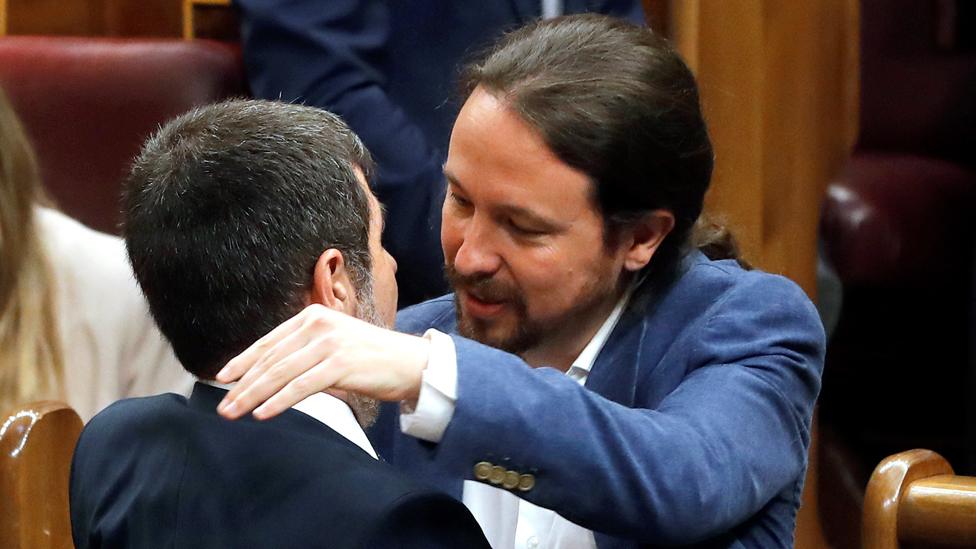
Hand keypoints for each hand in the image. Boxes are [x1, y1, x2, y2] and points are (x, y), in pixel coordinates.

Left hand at [215, 304, 428, 419]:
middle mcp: (318, 324)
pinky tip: (262, 413)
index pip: (269, 341)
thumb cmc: (371, 358)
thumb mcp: (334, 343)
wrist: (409, 363)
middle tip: (223, 406)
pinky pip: (300, 387)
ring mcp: (329, 343)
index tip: (223, 378)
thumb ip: (304, 349)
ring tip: (234, 412)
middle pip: (271, 359)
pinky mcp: (339, 364)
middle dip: (243, 385)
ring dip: (253, 395)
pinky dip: (278, 401)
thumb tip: (268, 371)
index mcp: (314, 315)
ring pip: (280, 373)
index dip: (243, 361)